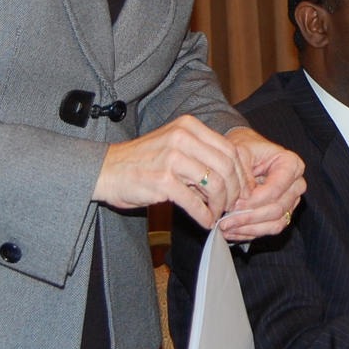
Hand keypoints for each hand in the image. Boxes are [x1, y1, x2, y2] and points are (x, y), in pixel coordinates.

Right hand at [94, 115, 244, 226]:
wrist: (106, 170)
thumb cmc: (141, 161)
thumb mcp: (174, 147)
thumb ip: (201, 157)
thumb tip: (232, 181)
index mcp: (189, 126)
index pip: (230, 149)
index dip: (241, 173)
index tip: (243, 190)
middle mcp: (182, 137)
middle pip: (227, 167)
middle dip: (234, 191)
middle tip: (232, 205)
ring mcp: (173, 158)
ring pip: (215, 184)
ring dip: (220, 205)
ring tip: (217, 214)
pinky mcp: (163, 180)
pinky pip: (195, 202)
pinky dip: (204, 215)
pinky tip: (205, 222)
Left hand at [214, 127, 306, 242]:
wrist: (246, 151)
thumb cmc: (245, 147)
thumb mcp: (240, 151)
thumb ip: (243, 173)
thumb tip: (243, 198)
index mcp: (291, 164)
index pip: (275, 189)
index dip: (254, 200)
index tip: (234, 204)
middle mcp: (296, 184)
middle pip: (277, 209)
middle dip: (249, 217)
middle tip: (225, 220)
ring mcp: (291, 201)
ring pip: (275, 223)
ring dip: (249, 228)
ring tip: (226, 227)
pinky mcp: (283, 213)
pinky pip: (270, 228)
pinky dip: (250, 232)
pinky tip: (232, 231)